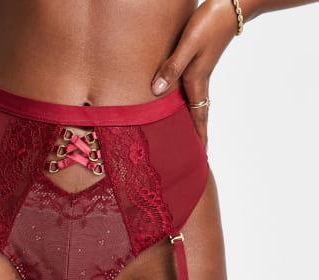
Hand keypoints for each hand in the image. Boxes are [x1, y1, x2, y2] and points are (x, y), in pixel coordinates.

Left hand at [151, 0, 241, 149]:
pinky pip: (188, 92)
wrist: (229, 6)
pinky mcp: (196, 64)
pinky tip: (177, 107)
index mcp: (197, 82)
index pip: (199, 119)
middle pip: (197, 117)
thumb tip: (157, 91)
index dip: (199, 139)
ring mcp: (198, 74)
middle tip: (193, 157)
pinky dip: (185, 105)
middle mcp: (199, 82)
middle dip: (195, 138)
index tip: (202, 158)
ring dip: (190, 123)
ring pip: (193, 106)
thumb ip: (172, 67)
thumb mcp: (188, 45)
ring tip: (184, 139)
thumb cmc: (209, 23)